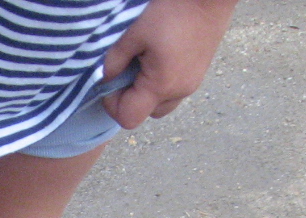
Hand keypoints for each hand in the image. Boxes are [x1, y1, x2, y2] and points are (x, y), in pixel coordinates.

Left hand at [101, 0, 237, 128]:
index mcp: (161, 86)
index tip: (110, 83)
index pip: (128, 118)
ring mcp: (192, 84)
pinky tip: (160, 59)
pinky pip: (175, 90)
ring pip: (162, 103)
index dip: (112, 105)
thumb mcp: (134, 33)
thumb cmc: (172, 11)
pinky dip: (162, 83)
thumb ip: (114, 60)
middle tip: (126, 71)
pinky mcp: (199, 74)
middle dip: (130, 99)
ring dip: (147, 92)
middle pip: (146, 113)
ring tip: (144, 64)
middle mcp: (179, 92)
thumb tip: (106, 78)